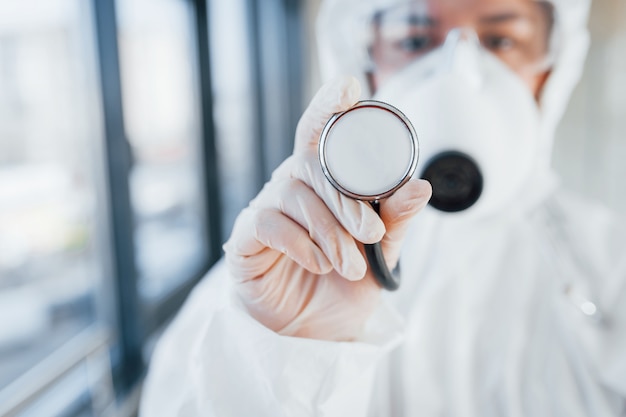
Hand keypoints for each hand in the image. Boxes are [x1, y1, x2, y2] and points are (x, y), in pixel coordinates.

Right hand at [223, 76, 431, 340]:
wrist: (313, 332)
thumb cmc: (346, 284)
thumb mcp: (381, 253)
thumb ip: (397, 220)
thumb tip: (420, 185)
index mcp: (323, 179)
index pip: (320, 130)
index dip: (328, 104)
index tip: (348, 86)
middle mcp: (292, 184)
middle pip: (311, 163)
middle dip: (345, 199)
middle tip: (371, 236)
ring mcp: (267, 208)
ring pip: (294, 194)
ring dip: (328, 231)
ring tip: (348, 265)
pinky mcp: (246, 237)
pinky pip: (268, 223)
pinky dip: (301, 243)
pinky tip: (318, 263)